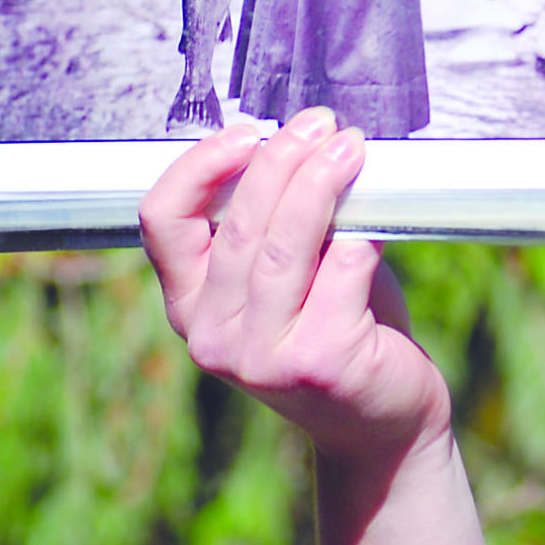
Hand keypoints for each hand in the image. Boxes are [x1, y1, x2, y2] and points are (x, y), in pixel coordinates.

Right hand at [140, 108, 450, 462]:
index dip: (198, 166)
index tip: (248, 132)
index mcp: (190, 303)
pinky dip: (361, 234)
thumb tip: (306, 143)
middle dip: (282, 160)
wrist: (383, 419)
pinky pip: (342, 271)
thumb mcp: (293, 274)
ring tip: (351, 148)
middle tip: (322, 125)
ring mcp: (261, 355)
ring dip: (321, 183)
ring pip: (286, 245)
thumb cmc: (340, 327)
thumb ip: (282, 224)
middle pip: (237, 223)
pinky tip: (379, 216)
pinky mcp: (319, 363)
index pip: (161, 221)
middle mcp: (211, 334)